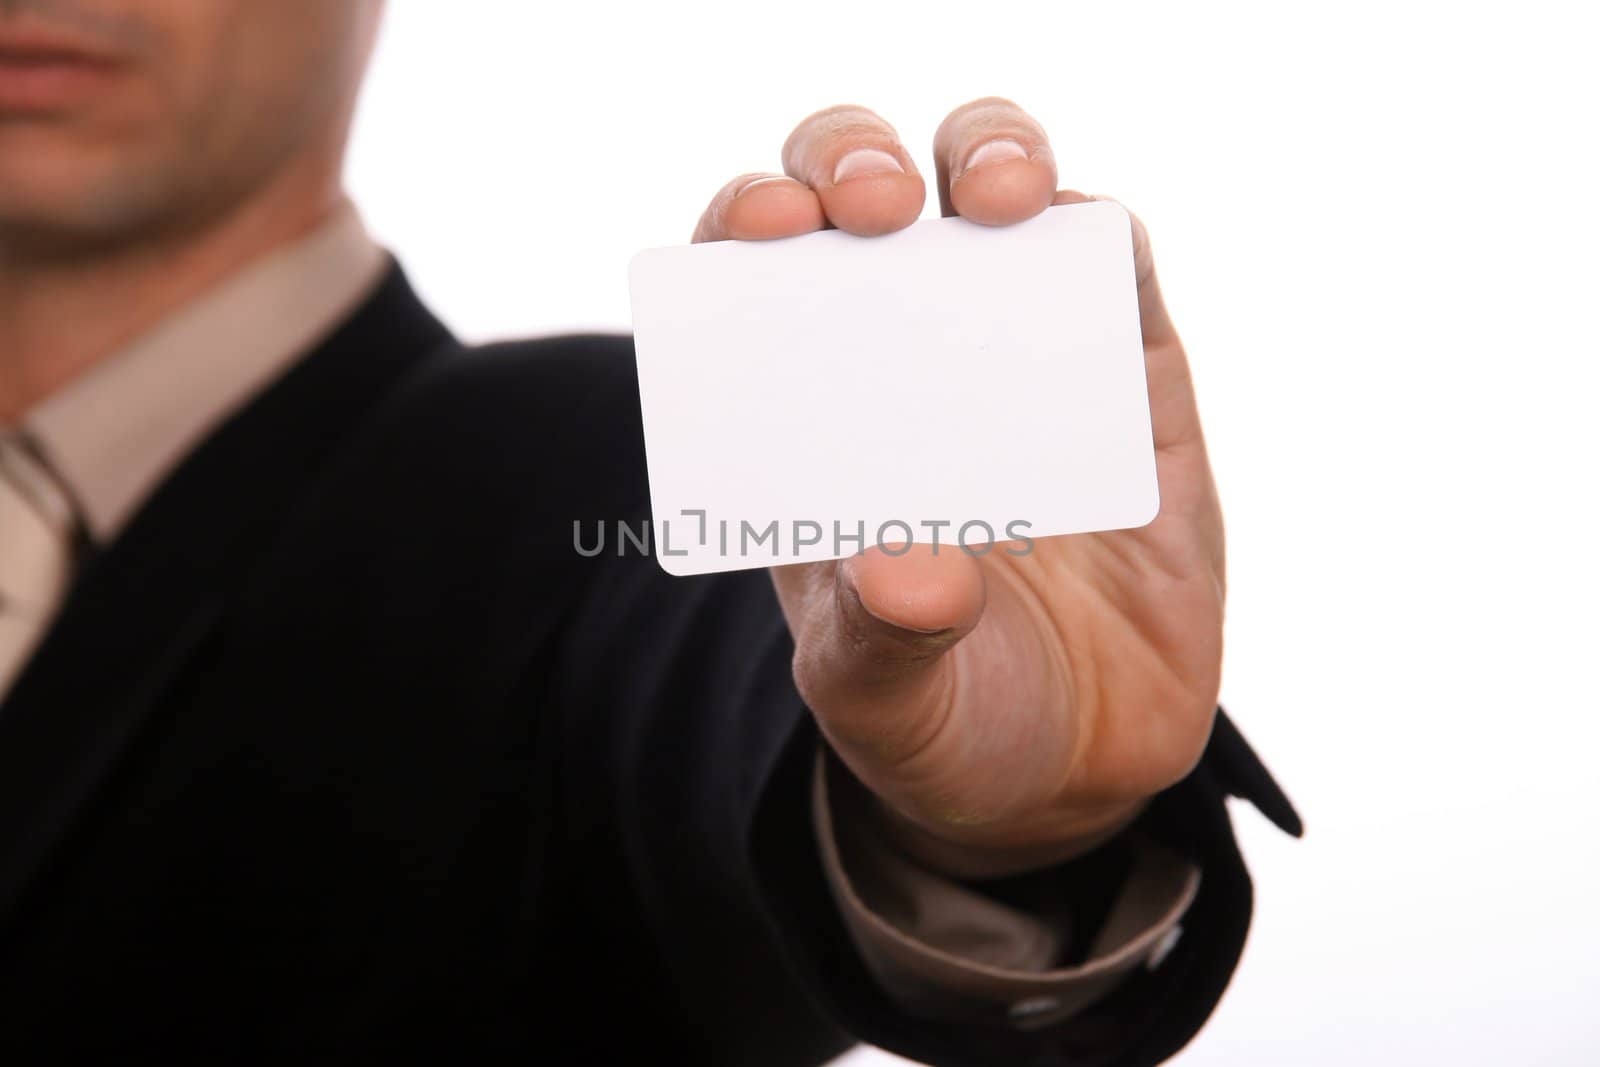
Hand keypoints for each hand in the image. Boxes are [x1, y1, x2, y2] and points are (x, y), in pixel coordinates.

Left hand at [693, 98, 1223, 877]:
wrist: (1077, 770)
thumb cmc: (945, 719)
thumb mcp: (884, 700)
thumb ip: (880, 640)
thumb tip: (908, 567)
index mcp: (805, 423)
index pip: (748, 280)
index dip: (744, 221)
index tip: (762, 226)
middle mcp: (903, 362)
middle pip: (862, 201)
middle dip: (856, 160)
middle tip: (876, 207)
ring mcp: (1019, 357)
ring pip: (995, 196)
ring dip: (993, 156)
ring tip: (1001, 200)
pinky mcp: (1129, 378)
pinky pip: (1116, 273)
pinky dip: (1103, 239)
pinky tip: (1093, 246)